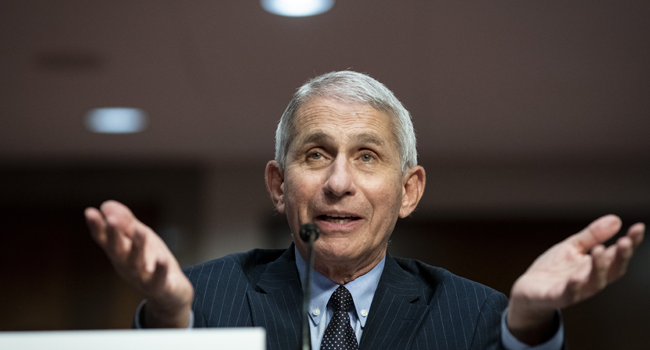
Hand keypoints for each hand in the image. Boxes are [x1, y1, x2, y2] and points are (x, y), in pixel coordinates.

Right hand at [85, 200, 193, 327]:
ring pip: (136, 264)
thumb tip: (106, 205)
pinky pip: (158, 280)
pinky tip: (162, 260)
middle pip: (117, 251)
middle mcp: (127, 265)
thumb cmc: (151, 261)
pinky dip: (160, 271)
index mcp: (120, 252)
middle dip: (114, 236)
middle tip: (112, 221)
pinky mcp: (159, 287)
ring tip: (141, 231)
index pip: (105, 239)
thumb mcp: (140, 237)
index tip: (90, 212)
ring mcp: (142, 278)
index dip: (97, 227)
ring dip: (137, 248)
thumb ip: (125, 223)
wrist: (171, 292)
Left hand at [507, 214, 644, 344]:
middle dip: (621, 257)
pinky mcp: (557, 297)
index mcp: (595, 266)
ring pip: (594, 283)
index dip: (631, 243)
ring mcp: (575, 289)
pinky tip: (575, 278)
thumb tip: (616, 219)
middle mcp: (590, 279)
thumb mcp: (572, 247)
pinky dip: (573, 288)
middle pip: (612, 270)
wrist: (528, 290)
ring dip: (599, 268)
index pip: (618, 255)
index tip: (639, 227)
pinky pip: (568, 294)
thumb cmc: (553, 270)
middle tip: (625, 241)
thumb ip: (592, 236)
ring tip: (600, 250)